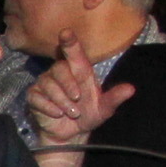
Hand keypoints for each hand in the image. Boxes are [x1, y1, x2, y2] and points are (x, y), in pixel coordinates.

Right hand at [26, 35, 135, 160]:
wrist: (71, 134)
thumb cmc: (87, 115)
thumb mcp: (104, 109)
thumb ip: (115, 98)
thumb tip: (131, 89)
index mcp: (79, 70)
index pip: (74, 52)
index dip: (70, 42)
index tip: (66, 32)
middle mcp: (60, 73)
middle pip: (59, 69)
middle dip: (69, 86)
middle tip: (78, 100)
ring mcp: (45, 83)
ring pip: (48, 85)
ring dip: (62, 101)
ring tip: (72, 113)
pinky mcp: (34, 96)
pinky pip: (38, 97)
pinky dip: (49, 108)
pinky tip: (57, 114)